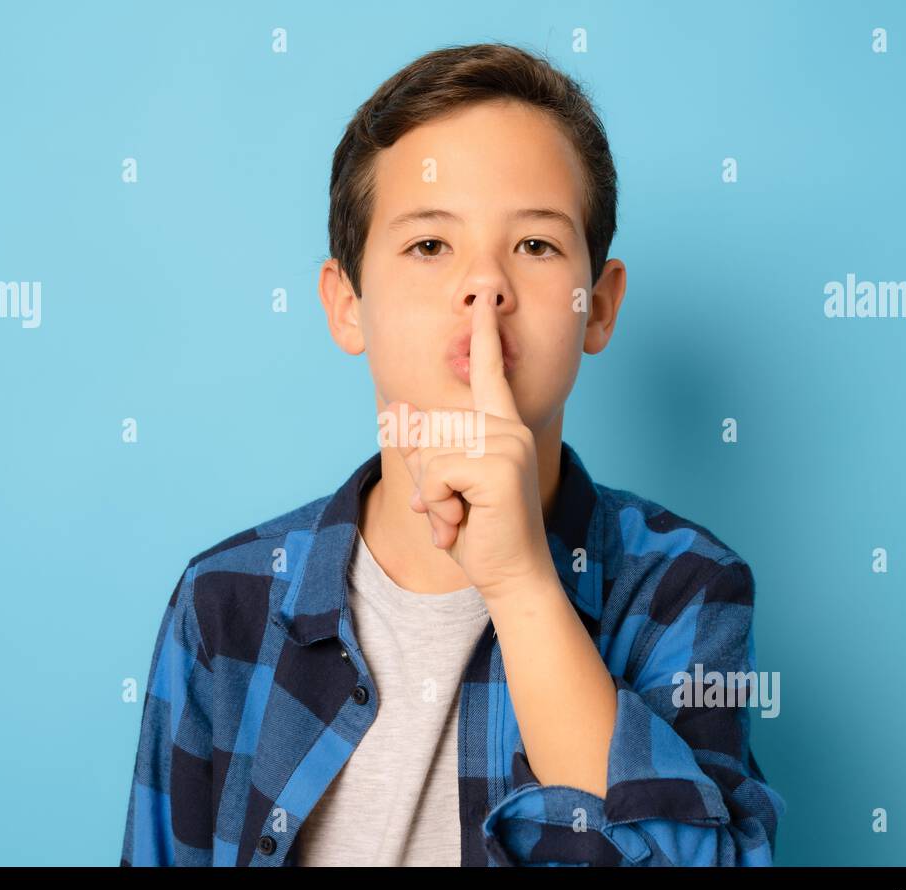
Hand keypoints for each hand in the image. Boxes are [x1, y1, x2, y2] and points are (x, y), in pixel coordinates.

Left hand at [385, 293, 556, 602]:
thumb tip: (395, 411)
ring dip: (433, 494)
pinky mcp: (498, 465)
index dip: (484, 335)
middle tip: (452, 509)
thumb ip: (424, 450)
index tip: (484, 299)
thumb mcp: (443, 487)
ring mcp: (507, 443)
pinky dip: (438, 503)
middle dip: (427, 476)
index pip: (490, 372)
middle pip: (431, 427)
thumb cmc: (480, 532)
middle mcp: (508, 428)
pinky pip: (438, 472)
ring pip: (431, 451)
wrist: (511, 575)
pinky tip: (462, 521)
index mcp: (501, 427)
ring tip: (461, 516)